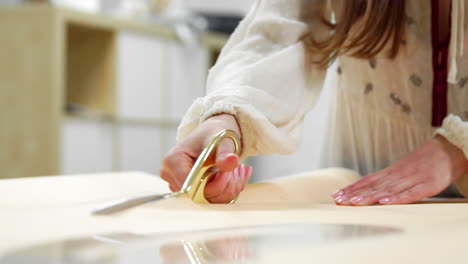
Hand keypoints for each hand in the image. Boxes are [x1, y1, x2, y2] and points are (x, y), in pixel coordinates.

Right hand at [160, 114, 251, 202]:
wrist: (212, 135)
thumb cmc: (213, 134)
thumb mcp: (221, 140)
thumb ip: (225, 152)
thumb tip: (231, 161)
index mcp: (173, 161)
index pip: (191, 186)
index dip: (214, 184)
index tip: (229, 172)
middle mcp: (171, 176)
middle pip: (200, 195)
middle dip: (224, 185)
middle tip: (238, 168)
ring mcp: (179, 185)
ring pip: (208, 200)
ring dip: (229, 188)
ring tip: (237, 170)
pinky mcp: (189, 191)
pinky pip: (211, 199)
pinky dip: (227, 190)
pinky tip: (234, 175)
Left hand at [333, 136, 467, 205]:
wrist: (447, 151)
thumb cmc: (422, 164)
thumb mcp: (400, 171)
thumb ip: (385, 180)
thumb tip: (365, 189)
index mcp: (390, 172)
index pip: (366, 181)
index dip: (351, 188)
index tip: (336, 195)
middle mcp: (397, 175)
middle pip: (372, 186)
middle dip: (354, 194)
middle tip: (339, 201)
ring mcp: (411, 180)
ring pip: (387, 190)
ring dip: (370, 197)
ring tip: (355, 203)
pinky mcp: (427, 185)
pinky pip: (410, 193)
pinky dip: (397, 198)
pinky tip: (385, 202)